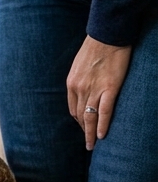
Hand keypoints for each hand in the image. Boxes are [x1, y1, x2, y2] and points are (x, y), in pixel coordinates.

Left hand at [67, 36, 131, 150]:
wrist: (108, 36)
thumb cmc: (96, 48)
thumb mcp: (80, 65)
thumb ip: (80, 79)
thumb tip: (84, 89)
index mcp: (72, 83)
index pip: (73, 108)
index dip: (78, 120)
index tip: (83, 128)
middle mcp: (79, 88)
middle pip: (79, 116)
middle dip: (83, 131)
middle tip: (88, 144)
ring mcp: (94, 89)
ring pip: (90, 117)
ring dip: (90, 133)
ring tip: (93, 145)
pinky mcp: (110, 88)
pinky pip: (104, 111)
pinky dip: (102, 125)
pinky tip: (102, 135)